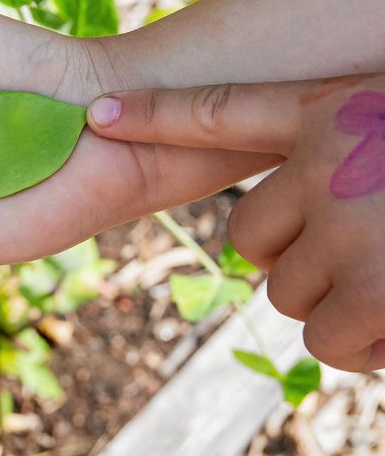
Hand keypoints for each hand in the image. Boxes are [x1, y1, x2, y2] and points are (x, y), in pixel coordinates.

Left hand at [86, 75, 384, 370]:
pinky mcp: (373, 293)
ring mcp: (345, 228)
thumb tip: (311, 187)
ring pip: (288, 297)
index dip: (156, 115)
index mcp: (331, 116)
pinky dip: (365, 342)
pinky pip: (329, 342)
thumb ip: (337, 147)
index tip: (99, 113)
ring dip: (337, 304)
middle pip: (253, 243)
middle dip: (299, 259)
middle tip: (368, 246)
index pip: (222, 112)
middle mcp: (323, 166)